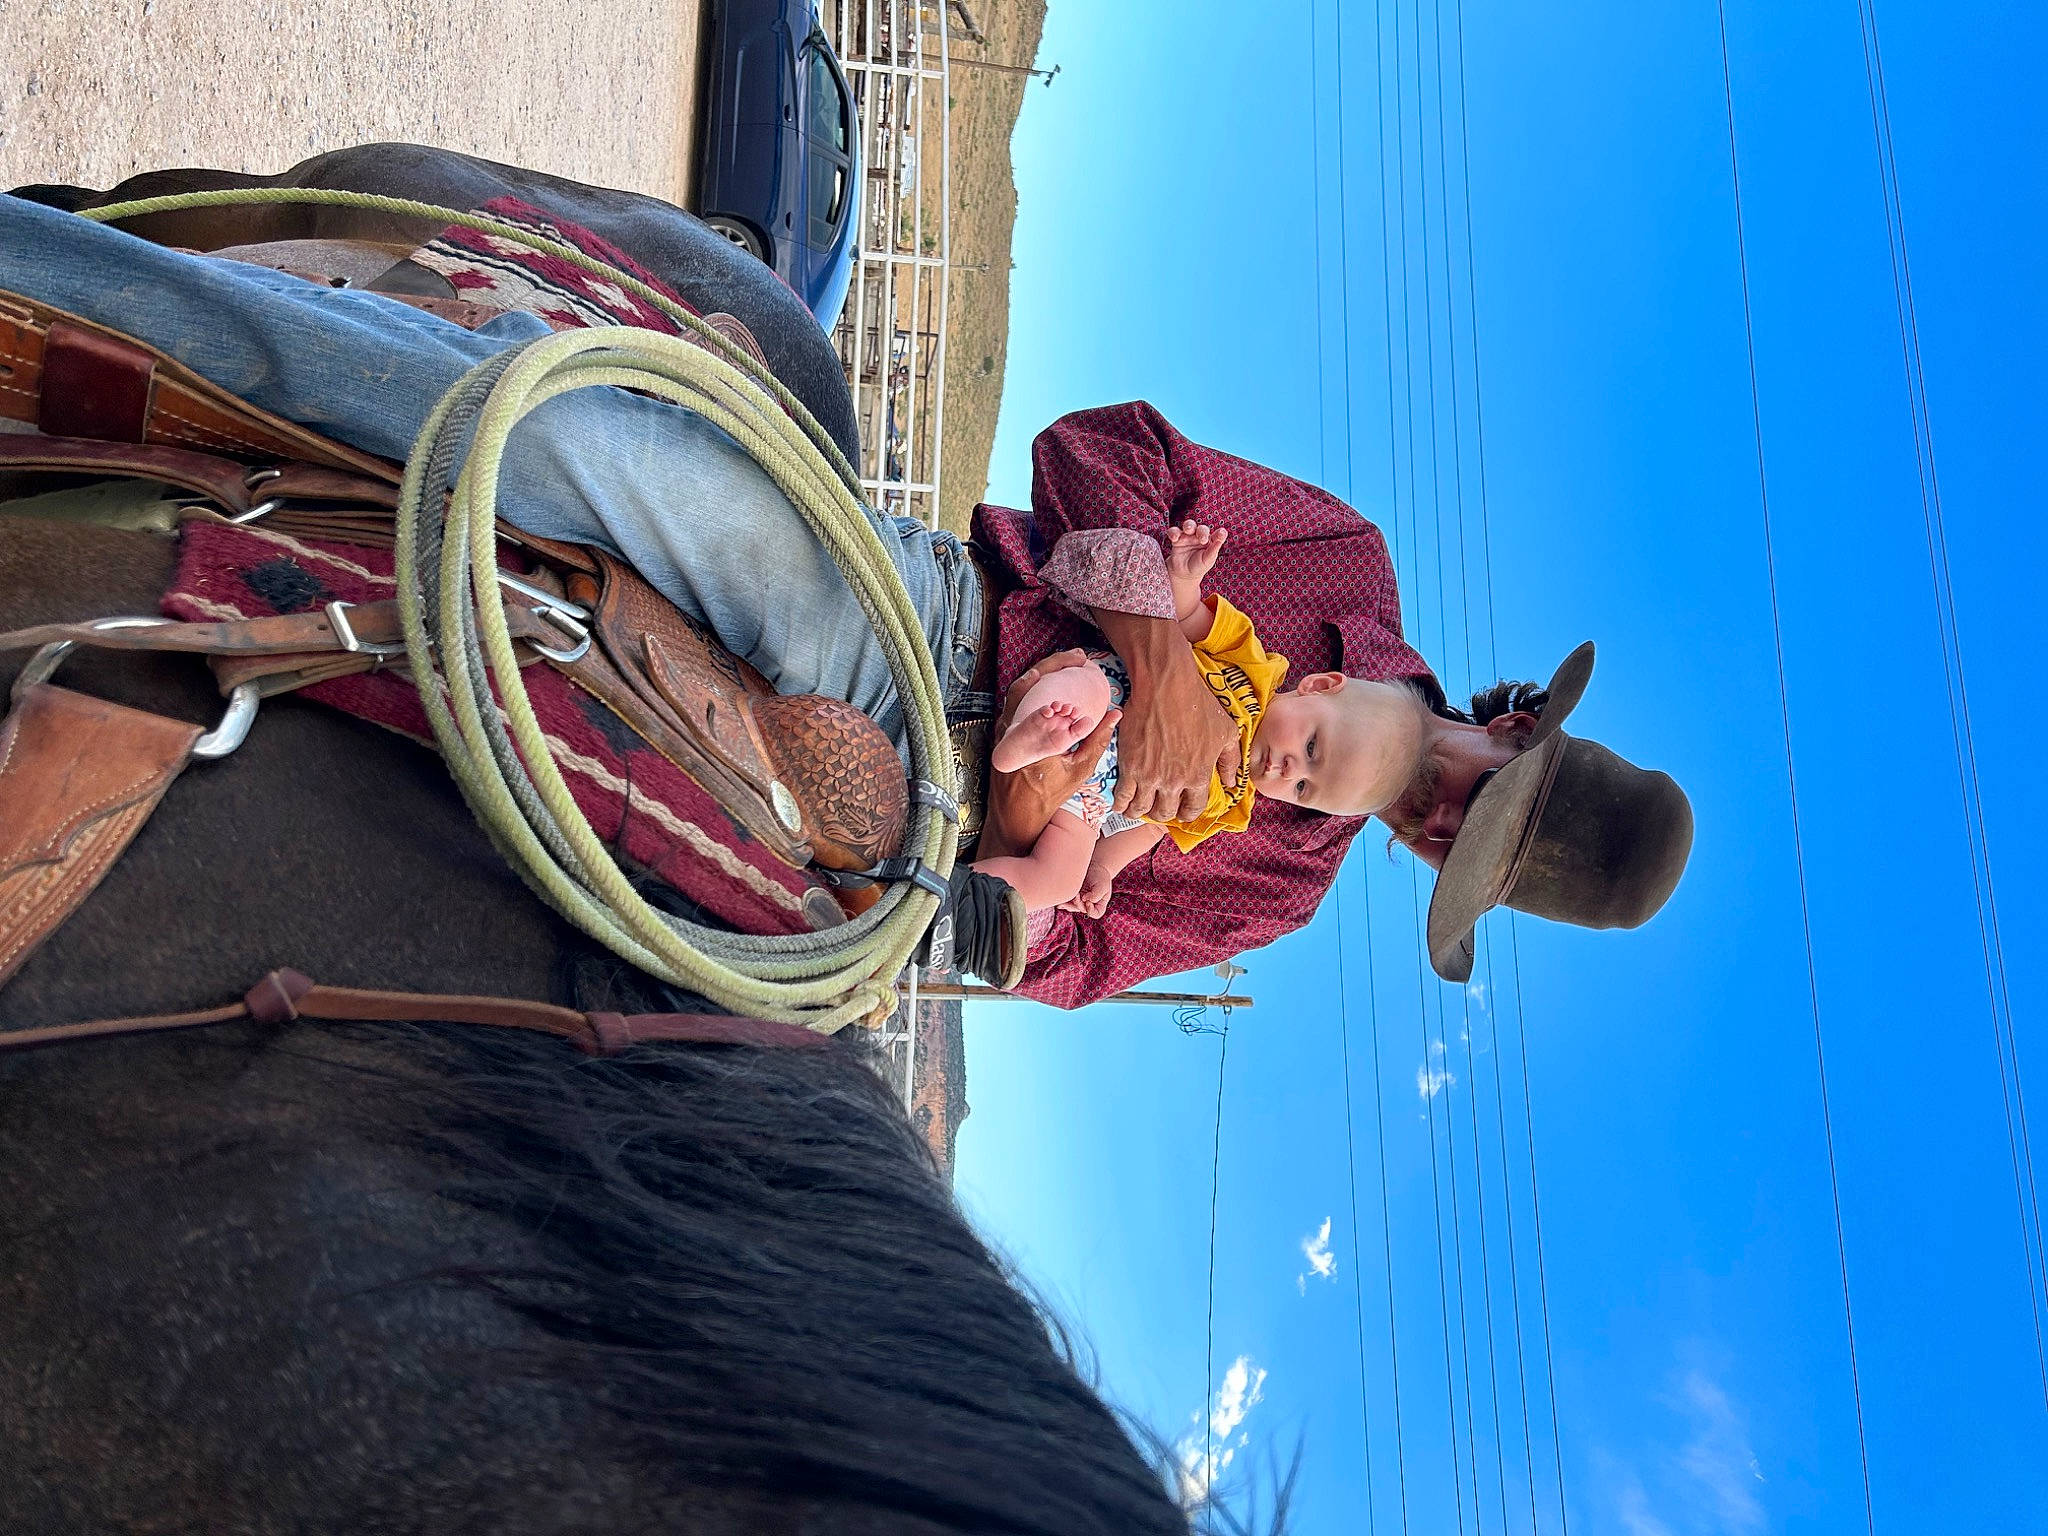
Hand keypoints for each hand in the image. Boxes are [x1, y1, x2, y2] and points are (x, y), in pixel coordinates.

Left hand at [980, 650, 1122, 859]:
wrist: (1017, 817)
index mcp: (1031, 742)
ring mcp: (1001, 732)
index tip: (1080, 664)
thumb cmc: (1049, 797)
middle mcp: (1010, 733)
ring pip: (1018, 690)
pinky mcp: (1000, 733)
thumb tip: (1116, 714)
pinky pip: (1015, 703)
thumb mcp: (1079, 771)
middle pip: (1027, 684)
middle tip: (1077, 656)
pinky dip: (1033, 689)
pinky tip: (1050, 682)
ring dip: (1041, 673)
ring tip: (1066, 663)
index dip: (1058, 674)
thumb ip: (1097, 740)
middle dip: (1053, 664)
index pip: (1041, 696)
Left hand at [1059, 869, 1113, 919]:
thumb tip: (1085, 900)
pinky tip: (1060, 900)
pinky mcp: (1071, 896)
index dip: (1091, 910)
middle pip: (1082, 910)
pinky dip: (1063, 901)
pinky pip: (1066, 902)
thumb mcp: (1102, 884)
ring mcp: (1080, 901)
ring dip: (1068, 904)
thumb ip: (1096, 894)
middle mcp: (1089, 905)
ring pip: (1072, 907)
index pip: (1096, 914)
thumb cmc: (1100, 875)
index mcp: (1099, 904)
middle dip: (1078, 904)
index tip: (1088, 901)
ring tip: (1066, 897)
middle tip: (1077, 895)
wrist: (1092, 866)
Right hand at [1092, 612, 1238, 823]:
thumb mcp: (1226, 731)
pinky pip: (1122, 797)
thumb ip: (1231, 760)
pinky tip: (1122, 802)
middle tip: (1159, 807)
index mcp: (1198, 776)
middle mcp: (1174, 782)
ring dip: (1141, 811)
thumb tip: (1232, 782)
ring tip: (1139, 807)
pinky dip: (1121, 804)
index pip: (1193, 808)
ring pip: (1142, 809)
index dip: (1188, 812)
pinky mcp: (1129, 767)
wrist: (1165, 686)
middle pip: (1165, 812)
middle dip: (1163, 813)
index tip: (1182, 810)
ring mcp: (1149, 777)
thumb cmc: (1198, 704)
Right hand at [1163, 519, 1227, 587]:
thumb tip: (1222, 537)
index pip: (1217, 535)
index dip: (1220, 533)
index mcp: (1211, 542)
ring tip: (1188, 530)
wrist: (1183, 574)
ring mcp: (1188, 537)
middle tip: (1203, 540)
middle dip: (1202, 531)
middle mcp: (1200, 537)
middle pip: (1201, 528)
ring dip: (1189, 525)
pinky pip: (1174, 532)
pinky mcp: (1177, 539)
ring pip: (1189, 525)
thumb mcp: (1208, 560)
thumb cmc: (1198, 566)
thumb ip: (1214, 549)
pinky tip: (1175, 538)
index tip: (1222, 534)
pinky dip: (1173, 532)